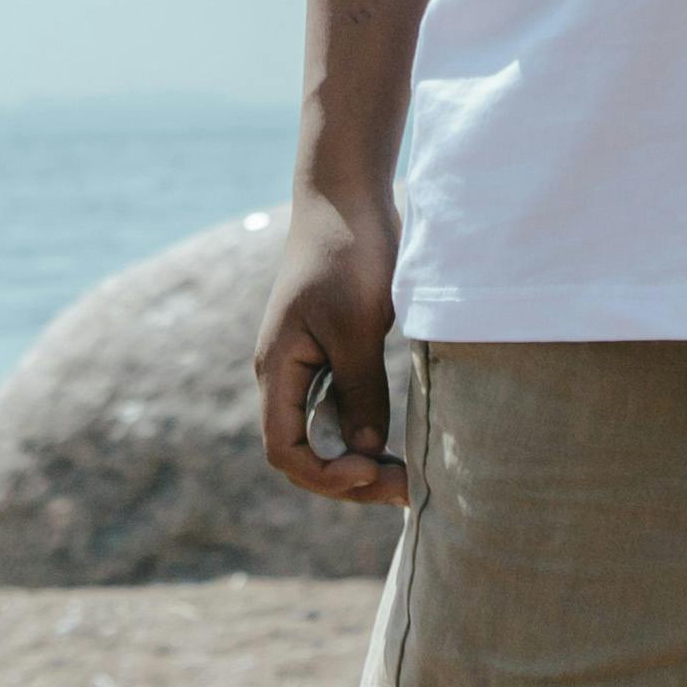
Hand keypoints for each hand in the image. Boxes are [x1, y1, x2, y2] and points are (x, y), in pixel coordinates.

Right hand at [253, 188, 410, 505]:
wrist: (347, 196)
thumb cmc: (347, 254)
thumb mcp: (357, 327)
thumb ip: (360, 392)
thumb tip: (365, 453)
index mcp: (277, 369)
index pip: (286, 451)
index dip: (325, 475)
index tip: (373, 471)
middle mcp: (285, 375)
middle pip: (306, 451)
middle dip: (350, 479)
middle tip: (407, 490)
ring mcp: (307, 364)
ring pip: (326, 433)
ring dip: (361, 459)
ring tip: (410, 475)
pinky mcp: (332, 351)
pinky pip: (341, 407)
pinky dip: (367, 429)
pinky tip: (403, 438)